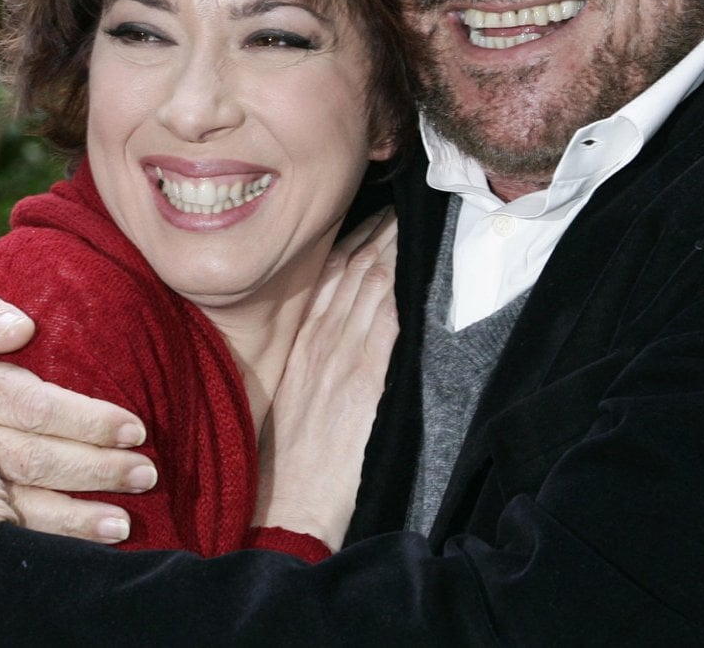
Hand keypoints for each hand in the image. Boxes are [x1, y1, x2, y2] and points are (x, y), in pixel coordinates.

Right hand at [0, 273, 154, 542]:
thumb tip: (20, 331)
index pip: (20, 402)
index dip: (78, 416)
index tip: (133, 427)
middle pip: (23, 459)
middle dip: (89, 469)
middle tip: (146, 473)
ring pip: (7, 502)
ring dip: (70, 518)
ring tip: (124, 523)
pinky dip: (43, 535)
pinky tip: (84, 540)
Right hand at [256, 209, 398, 547]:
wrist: (288, 504)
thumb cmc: (285, 458)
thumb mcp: (288, 394)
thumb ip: (310, 356)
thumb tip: (332, 328)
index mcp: (301, 342)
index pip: (329, 274)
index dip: (354, 238)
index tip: (374, 213)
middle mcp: (321, 340)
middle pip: (355, 267)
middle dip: (381, 229)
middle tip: (405, 198)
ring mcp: (344, 356)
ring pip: (373, 283)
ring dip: (396, 245)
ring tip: (418, 215)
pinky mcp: (368, 379)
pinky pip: (389, 319)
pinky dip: (403, 286)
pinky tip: (418, 262)